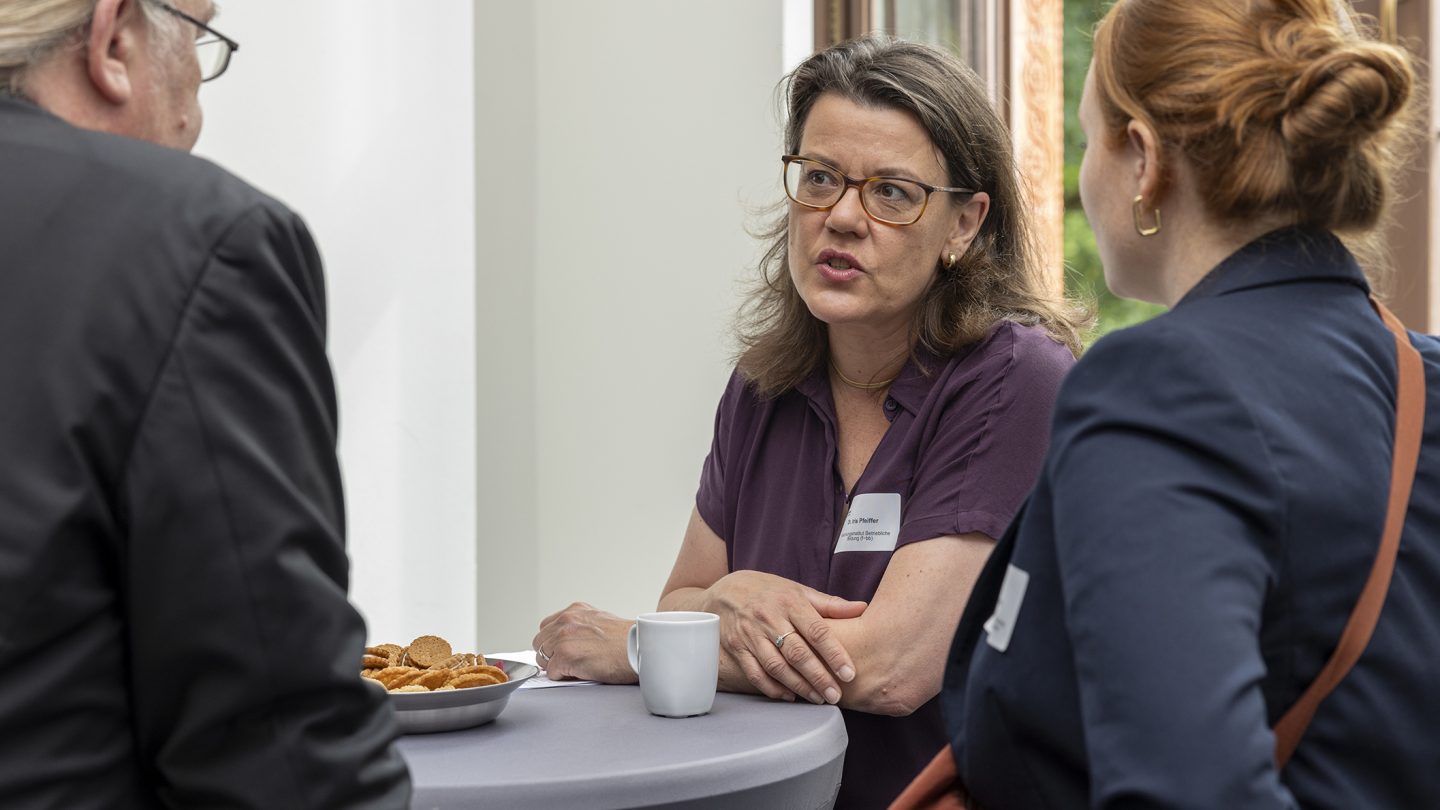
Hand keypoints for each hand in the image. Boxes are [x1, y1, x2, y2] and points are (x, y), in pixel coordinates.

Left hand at [532, 602, 637, 683]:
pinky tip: (581, 673)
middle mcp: (567, 620)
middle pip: (540, 642)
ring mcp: (564, 637)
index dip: (553, 642)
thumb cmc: (628, 640)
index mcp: (575, 610)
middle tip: (569, 663)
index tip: (563, 651)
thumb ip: (580, 627)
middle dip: (551, 654)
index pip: (547, 626)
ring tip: (576, 668)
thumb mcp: (600, 622)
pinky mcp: (565, 656)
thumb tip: (570, 643)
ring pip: (542, 658)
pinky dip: (563, 677)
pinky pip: (551, 673)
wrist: (641, 648)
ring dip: (555, 666)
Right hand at [703, 571, 865, 704]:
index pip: (816, 630)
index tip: (849, 673)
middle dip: (818, 677)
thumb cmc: (767, 591)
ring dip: (799, 686)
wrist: (723, 591)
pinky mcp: (737, 648)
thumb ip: (829, 604)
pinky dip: (773, 688)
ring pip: (777, 666)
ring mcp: (751, 634)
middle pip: (797, 653)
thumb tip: (862, 608)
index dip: (834, 653)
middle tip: (836, 695)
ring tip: (817, 699)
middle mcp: (769, 618)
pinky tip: (789, 696)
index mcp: (789, 601)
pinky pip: (755, 673)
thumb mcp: (797, 589)